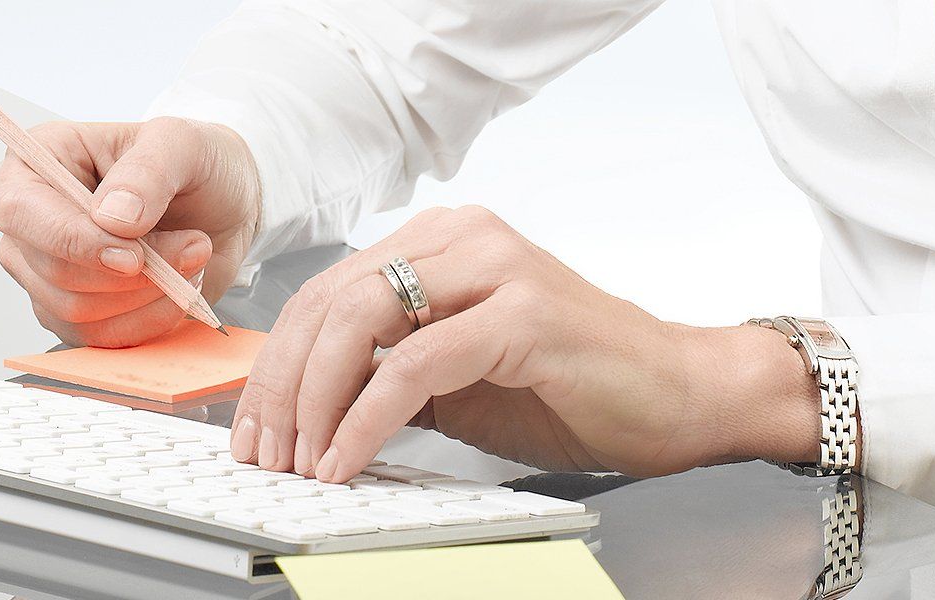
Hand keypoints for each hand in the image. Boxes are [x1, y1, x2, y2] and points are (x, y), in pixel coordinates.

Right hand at [0, 117, 260, 347]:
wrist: (222, 205)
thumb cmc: (194, 163)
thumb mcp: (183, 144)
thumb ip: (147, 172)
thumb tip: (112, 218)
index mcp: (37, 162)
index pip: (20, 210)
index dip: (73, 240)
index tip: (134, 255)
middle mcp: (31, 219)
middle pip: (52, 270)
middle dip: (130, 273)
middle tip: (193, 245)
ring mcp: (45, 270)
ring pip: (74, 311)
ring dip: (146, 296)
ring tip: (192, 259)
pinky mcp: (72, 311)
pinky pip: (97, 338)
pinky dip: (148, 321)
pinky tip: (178, 290)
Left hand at [229, 206, 823, 480]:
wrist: (681, 397)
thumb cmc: (571, 387)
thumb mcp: (454, 378)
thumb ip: (385, 370)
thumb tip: (300, 407)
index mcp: (441, 240)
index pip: (324, 291)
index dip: (276, 362)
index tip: (253, 426)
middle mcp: (463, 236)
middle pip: (328, 301)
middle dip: (282, 386)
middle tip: (265, 453)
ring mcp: (494, 267)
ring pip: (358, 321)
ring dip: (315, 402)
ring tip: (303, 463)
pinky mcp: (521, 313)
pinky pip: (413, 364)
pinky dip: (366, 418)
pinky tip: (348, 458)